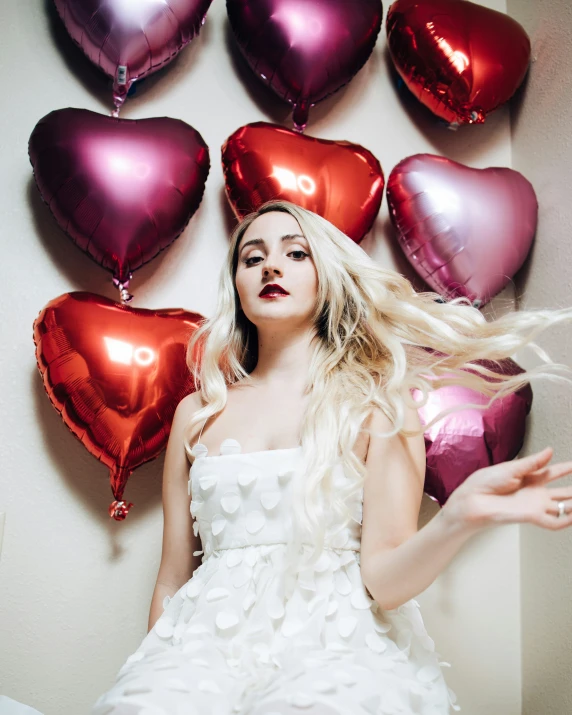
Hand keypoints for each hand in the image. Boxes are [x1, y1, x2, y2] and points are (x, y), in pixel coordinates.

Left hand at [443, 446, 571, 530]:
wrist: (473, 498)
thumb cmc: (485, 482)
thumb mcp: (512, 468)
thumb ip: (533, 462)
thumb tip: (550, 451)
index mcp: (530, 478)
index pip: (553, 473)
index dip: (566, 468)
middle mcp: (535, 493)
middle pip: (563, 492)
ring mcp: (534, 505)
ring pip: (562, 508)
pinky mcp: (530, 516)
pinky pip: (553, 522)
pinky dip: (566, 521)